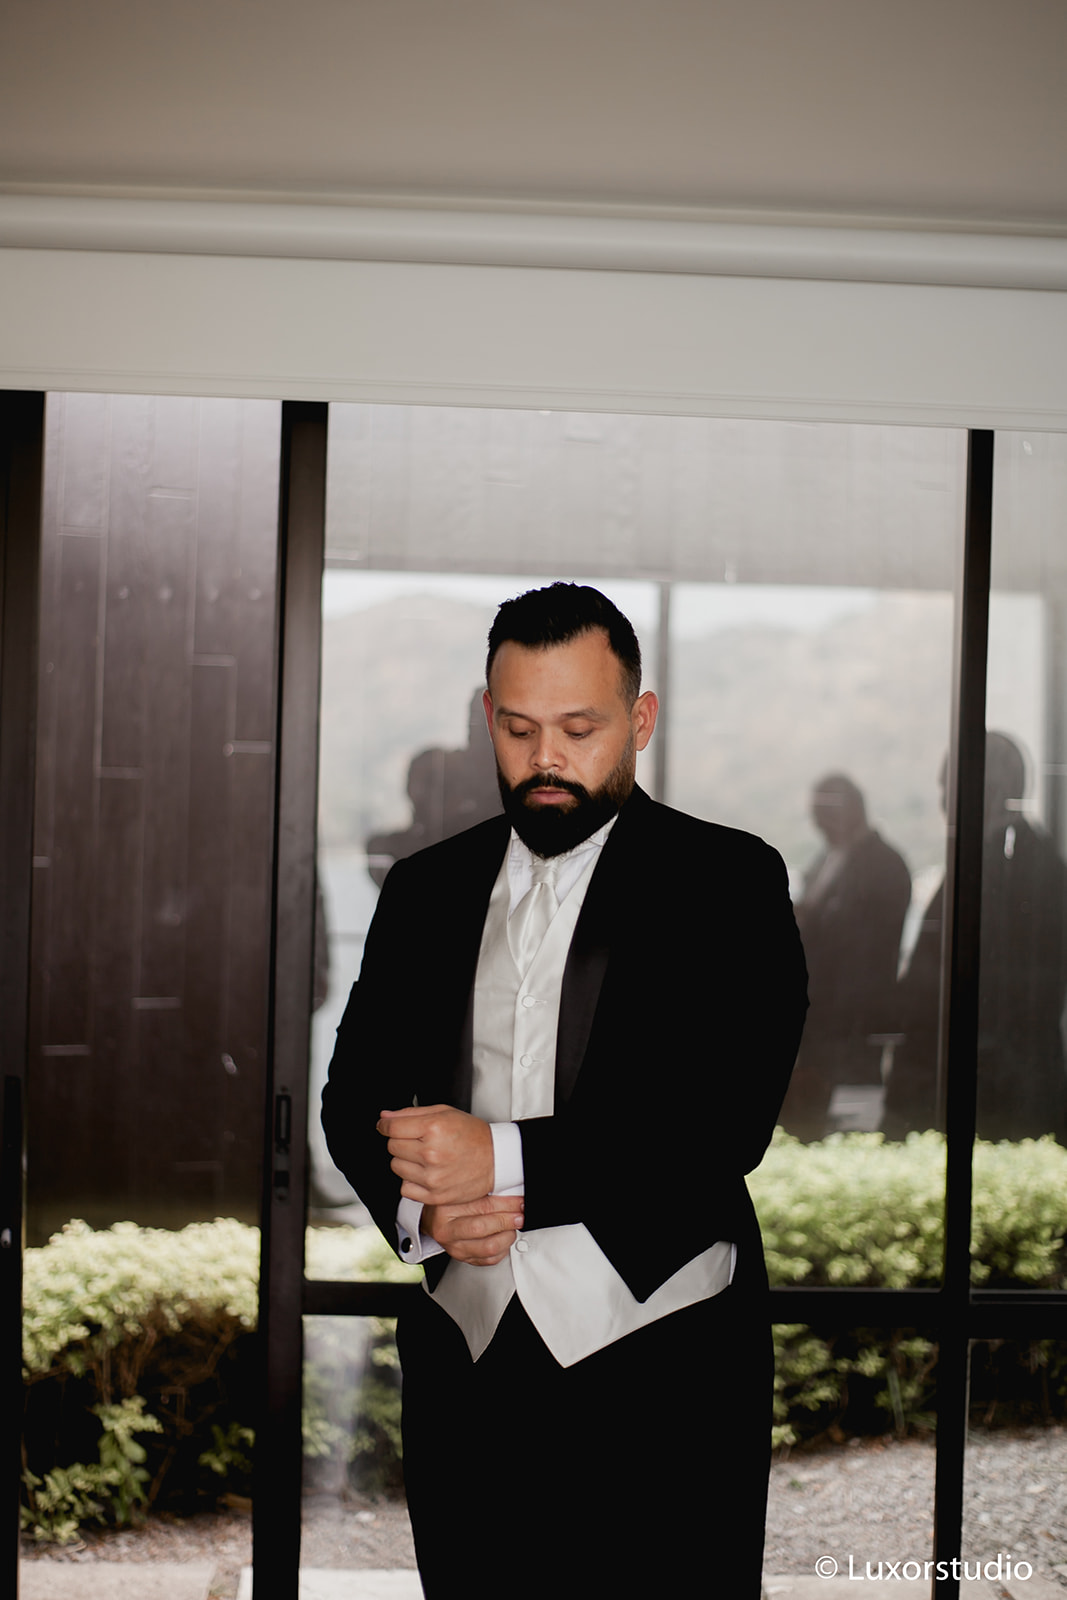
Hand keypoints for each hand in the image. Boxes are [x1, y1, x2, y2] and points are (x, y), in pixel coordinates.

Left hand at [377, 1104, 494, 1205]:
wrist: (497, 1159)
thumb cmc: (473, 1135)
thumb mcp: (445, 1113)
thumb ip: (411, 1113)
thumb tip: (384, 1117)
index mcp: (434, 1128)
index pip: (391, 1128)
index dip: (386, 1125)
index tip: (386, 1126)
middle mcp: (431, 1153)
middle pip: (392, 1147)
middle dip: (401, 1141)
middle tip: (418, 1141)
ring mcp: (432, 1177)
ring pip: (396, 1167)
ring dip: (406, 1161)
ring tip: (425, 1157)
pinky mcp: (434, 1196)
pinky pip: (405, 1188)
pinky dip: (411, 1181)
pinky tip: (426, 1173)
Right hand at [422, 1194, 524, 1265]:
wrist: (432, 1220)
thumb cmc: (449, 1203)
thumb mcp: (461, 1190)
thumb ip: (483, 1190)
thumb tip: (512, 1189)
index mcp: (445, 1209)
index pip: (481, 1206)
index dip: (506, 1204)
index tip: (520, 1201)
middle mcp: (447, 1231)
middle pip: (483, 1228)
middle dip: (508, 1220)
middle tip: (520, 1215)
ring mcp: (454, 1248)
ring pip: (489, 1247)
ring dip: (507, 1236)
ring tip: (513, 1226)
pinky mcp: (463, 1259)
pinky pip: (489, 1260)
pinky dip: (502, 1249)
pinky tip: (504, 1238)